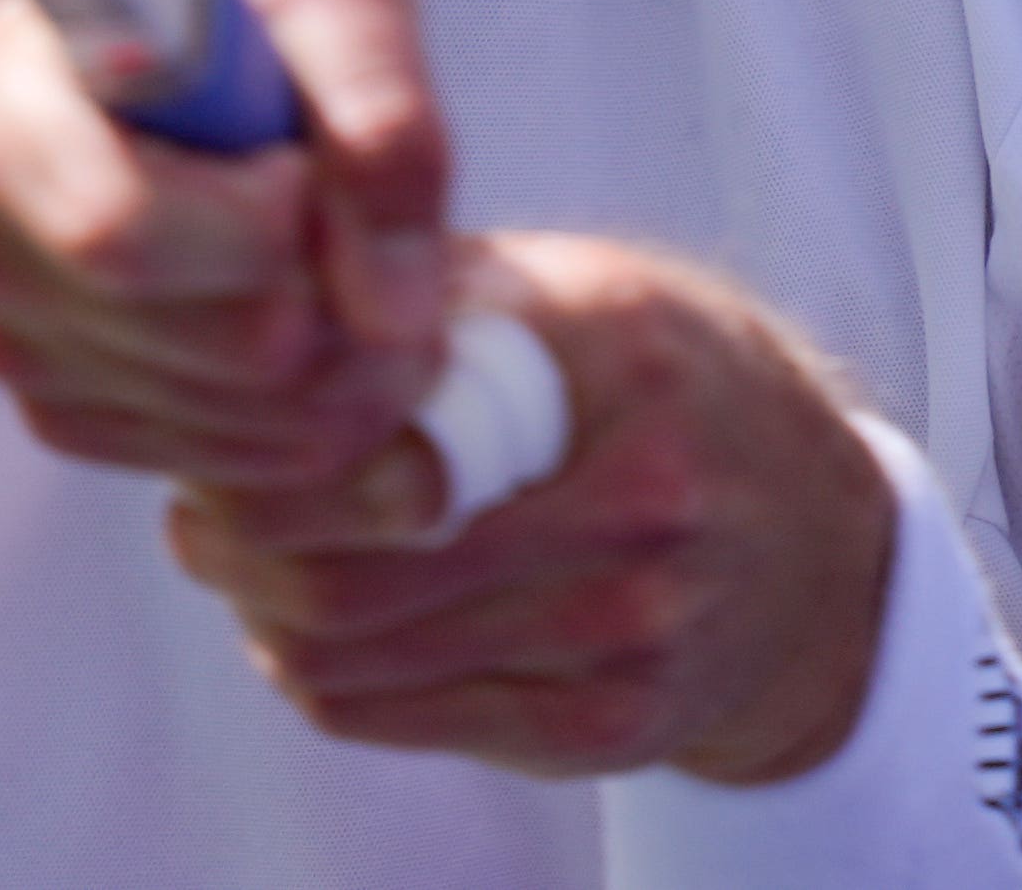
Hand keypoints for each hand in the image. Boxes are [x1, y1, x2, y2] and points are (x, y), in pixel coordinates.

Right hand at [0, 0, 451, 490]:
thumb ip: (381, 117)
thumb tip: (386, 310)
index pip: (122, 233)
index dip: (264, 226)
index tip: (303, 159)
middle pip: (198, 344)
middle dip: (335, 308)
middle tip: (381, 235)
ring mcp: (2, 327)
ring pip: (218, 421)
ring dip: (334, 370)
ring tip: (358, 264)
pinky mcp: (53, 394)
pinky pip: (201, 457)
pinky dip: (290, 412)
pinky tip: (306, 311)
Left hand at [162, 233, 898, 781]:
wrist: (820, 552)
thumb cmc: (673, 391)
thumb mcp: (587, 291)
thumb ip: (444, 291)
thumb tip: (275, 295)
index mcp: (623, 359)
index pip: (384, 431)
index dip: (265, 446)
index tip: (224, 424)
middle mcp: (641, 501)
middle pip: (345, 568)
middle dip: (235, 544)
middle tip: (200, 509)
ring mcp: (630, 632)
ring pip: (351, 655)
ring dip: (264, 611)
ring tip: (249, 558)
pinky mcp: (606, 731)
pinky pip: (393, 717)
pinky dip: (323, 673)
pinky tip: (319, 621)